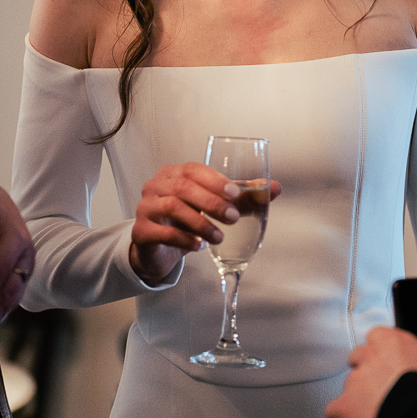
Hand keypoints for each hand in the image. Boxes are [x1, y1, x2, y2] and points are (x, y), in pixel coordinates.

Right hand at [128, 162, 282, 284]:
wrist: (158, 247)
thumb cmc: (187, 218)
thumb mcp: (215, 205)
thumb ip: (243, 196)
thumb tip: (275, 188)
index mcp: (174, 173)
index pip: (194, 169)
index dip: (215, 180)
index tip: (235, 194)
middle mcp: (156, 185)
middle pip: (183, 187)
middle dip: (211, 203)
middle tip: (233, 219)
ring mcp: (146, 208)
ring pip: (172, 208)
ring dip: (201, 223)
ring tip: (219, 237)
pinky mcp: (140, 231)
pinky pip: (162, 232)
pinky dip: (184, 239)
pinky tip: (199, 247)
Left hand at [325, 326, 416, 417]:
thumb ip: (415, 359)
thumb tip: (416, 368)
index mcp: (393, 341)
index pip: (377, 338)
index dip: (382, 355)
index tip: (389, 366)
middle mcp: (369, 356)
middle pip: (358, 358)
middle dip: (367, 372)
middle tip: (383, 391)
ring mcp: (354, 380)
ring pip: (349, 385)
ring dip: (359, 396)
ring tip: (378, 414)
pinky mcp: (344, 406)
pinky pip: (335, 411)